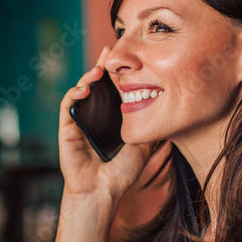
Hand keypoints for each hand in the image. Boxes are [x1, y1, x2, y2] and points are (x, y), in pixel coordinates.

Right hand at [59, 45, 169, 201]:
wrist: (104, 192)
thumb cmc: (122, 174)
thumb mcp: (145, 146)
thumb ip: (154, 130)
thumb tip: (174, 116)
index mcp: (111, 118)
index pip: (112, 88)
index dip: (117, 71)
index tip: (125, 56)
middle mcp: (94, 116)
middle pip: (96, 85)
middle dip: (101, 65)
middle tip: (109, 50)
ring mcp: (79, 121)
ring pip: (80, 91)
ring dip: (88, 77)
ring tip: (99, 69)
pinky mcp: (67, 129)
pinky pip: (67, 106)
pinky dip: (74, 94)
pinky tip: (85, 89)